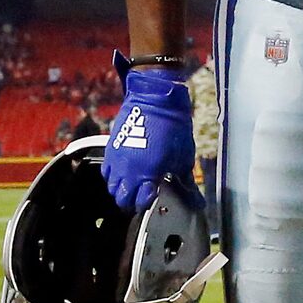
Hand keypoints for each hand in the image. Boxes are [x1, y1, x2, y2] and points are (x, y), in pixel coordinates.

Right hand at [101, 59, 198, 211]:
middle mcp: (128, 170)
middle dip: (130, 201)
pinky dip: (113, 176)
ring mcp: (116, 159)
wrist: (156, 99)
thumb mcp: (184, 156)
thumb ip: (186, 182)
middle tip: (140, 197)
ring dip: (120, 190)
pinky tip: (123, 173)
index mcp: (147, 173)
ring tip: (131, 186)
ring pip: (111, 187)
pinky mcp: (110, 149)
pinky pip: (106, 171)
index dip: (146, 204)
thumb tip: (196, 201)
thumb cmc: (173, 125)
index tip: (152, 199)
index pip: (139, 201)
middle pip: (121, 198)